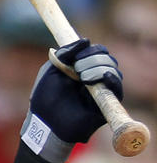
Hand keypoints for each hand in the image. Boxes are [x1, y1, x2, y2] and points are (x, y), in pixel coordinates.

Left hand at [22, 39, 122, 161]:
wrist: (44, 122)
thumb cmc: (45, 98)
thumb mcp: (51, 70)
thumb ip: (66, 54)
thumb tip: (86, 40)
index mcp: (81, 68)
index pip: (97, 52)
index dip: (91, 49)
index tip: (76, 55)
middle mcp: (93, 78)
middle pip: (107, 59)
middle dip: (93, 58)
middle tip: (77, 68)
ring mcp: (100, 91)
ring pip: (113, 71)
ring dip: (98, 68)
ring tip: (82, 77)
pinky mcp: (105, 105)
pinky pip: (117, 90)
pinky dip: (112, 79)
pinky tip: (102, 76)